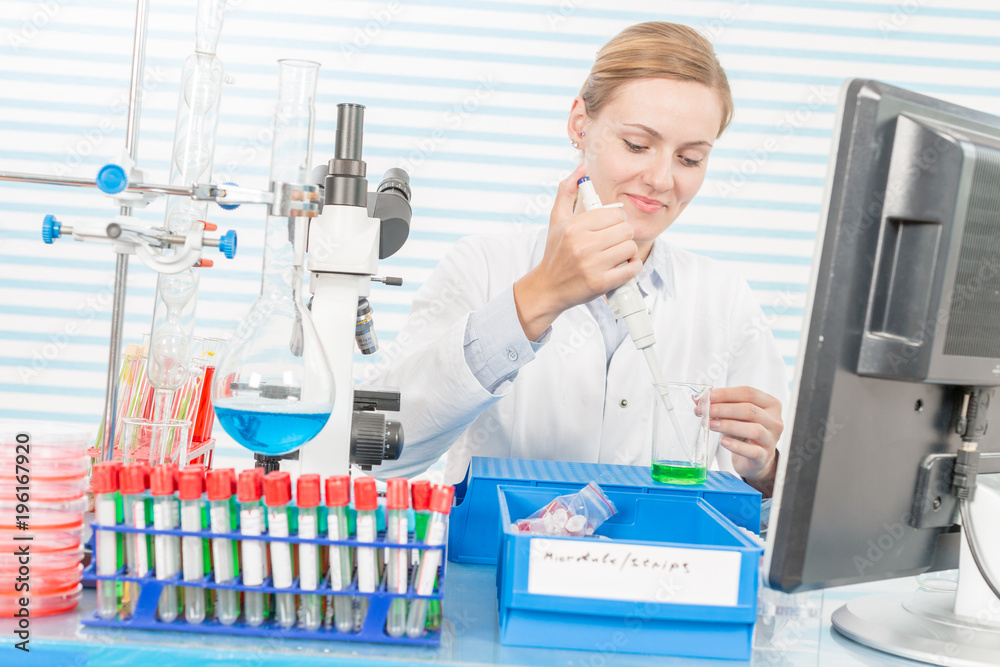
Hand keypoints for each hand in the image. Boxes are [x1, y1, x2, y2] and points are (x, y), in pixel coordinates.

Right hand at [514, 163, 640, 339]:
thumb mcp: (557, 219)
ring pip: (630, 248)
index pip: (615, 213)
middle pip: (625, 229)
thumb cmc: (555, 252)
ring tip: (615, 255)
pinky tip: (621, 267)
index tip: (608, 227)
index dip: (615, 220)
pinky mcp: (601, 283)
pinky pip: (632, 269)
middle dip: (622, 236)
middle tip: (612, 242)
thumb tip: (582, 167)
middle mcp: (582, 245)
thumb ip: (567, 190)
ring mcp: (592, 265)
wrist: (548, 288)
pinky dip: (631, 267)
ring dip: (627, 253)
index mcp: (574, 226)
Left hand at [709, 386, 782, 495]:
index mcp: (769, 404)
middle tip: (704, 410)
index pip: (748, 393)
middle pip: (749, 410)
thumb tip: (697, 398)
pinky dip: (736, 446)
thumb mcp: (734, 415)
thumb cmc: (745, 432)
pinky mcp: (764, 456)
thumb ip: (719, 404)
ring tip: (710, 424)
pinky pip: (752, 451)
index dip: (726, 393)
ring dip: (728, 425)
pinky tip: (723, 441)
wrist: (755, 459)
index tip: (709, 396)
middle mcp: (774, 420)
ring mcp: (771, 439)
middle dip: (723, 409)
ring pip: (753, 429)